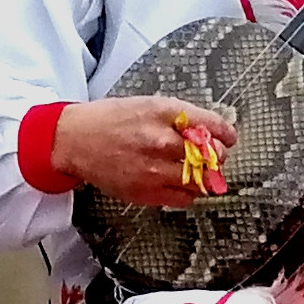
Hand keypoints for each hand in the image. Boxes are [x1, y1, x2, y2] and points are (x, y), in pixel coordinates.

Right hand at [53, 94, 240, 206]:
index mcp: (164, 114)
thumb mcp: (148, 104)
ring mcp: (154, 170)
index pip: (212, 125)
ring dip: (204, 177)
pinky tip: (178, 183)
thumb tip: (210, 131)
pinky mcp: (145, 192)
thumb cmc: (110, 119)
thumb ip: (179, 117)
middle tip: (213, 156)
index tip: (229, 138)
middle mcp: (161, 142)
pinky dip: (187, 192)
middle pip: (211, 156)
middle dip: (217, 156)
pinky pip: (183, 199)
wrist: (74, 141)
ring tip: (196, 171)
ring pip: (200, 182)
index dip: (226, 133)